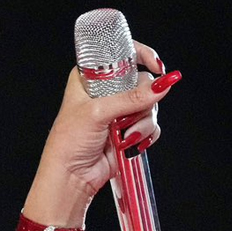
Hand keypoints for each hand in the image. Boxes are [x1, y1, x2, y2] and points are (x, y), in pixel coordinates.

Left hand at [30, 43, 180, 220]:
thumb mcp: (98, 113)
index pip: (121, 55)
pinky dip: (145, 134)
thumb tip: (162, 84)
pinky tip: (129, 143)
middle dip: (141, 102)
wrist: (71, 175)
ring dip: (142, 123)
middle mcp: (106, 91)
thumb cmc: (69, 141)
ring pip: (150, 105)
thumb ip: (131, 97)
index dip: (141, 56)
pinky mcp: (128, 129)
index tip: (156, 65)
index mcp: (90, 77)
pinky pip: (151, 124)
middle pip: (143, 82)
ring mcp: (118, 111)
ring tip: (124, 136)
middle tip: (127, 116)